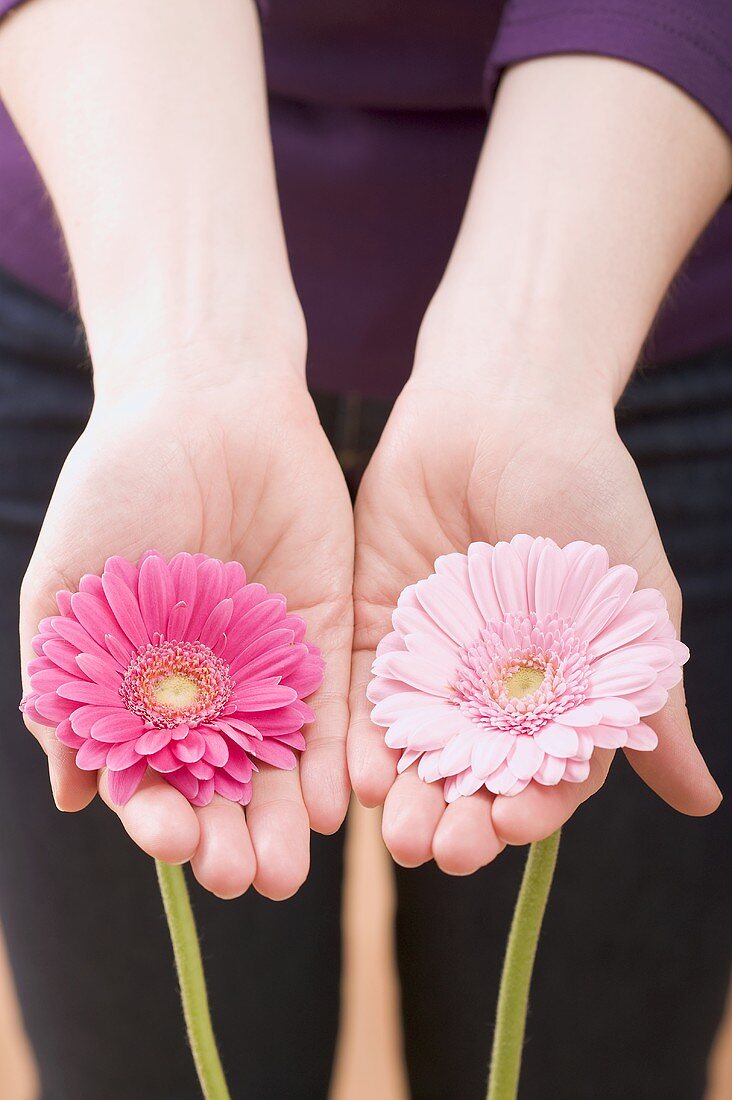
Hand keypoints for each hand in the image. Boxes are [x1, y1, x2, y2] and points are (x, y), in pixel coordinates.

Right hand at [20, 362, 352, 899]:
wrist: (206, 404)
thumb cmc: (120, 485)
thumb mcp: (72, 589)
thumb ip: (65, 688)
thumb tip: (72, 796)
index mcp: (142, 685)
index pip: (152, 773)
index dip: (159, 815)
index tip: (172, 847)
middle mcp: (208, 687)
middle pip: (222, 781)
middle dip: (230, 833)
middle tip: (243, 880)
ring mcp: (269, 662)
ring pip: (279, 757)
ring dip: (283, 815)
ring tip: (290, 867)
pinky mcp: (325, 631)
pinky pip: (334, 704)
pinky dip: (333, 754)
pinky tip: (334, 801)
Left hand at [349, 373, 720, 874]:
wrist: (503, 409)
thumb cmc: (585, 494)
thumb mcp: (629, 604)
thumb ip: (648, 702)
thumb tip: (701, 802)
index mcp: (559, 688)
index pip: (546, 771)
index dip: (532, 807)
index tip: (513, 829)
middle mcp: (495, 688)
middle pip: (475, 772)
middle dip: (460, 815)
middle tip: (441, 851)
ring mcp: (435, 661)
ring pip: (417, 746)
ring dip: (406, 791)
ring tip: (396, 834)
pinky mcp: (379, 627)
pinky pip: (364, 693)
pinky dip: (360, 736)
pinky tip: (356, 775)